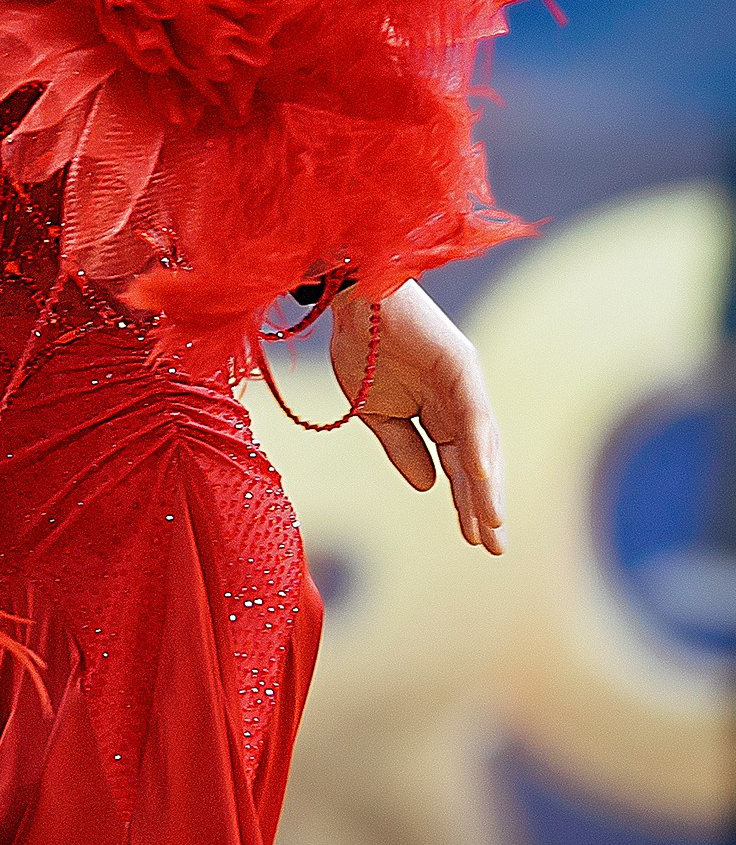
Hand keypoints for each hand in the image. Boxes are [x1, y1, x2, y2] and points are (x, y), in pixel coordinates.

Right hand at [333, 280, 504, 553]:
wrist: (350, 297)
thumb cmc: (359, 346)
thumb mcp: (375, 412)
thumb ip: (403, 448)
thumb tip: (427, 487)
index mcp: (439, 411)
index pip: (458, 464)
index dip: (466, 500)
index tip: (472, 540)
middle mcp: (459, 400)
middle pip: (478, 461)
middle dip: (485, 504)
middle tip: (494, 547)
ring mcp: (463, 383)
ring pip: (480, 443)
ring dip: (486, 485)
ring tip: (491, 524)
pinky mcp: (460, 365)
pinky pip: (471, 412)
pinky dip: (476, 445)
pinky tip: (481, 478)